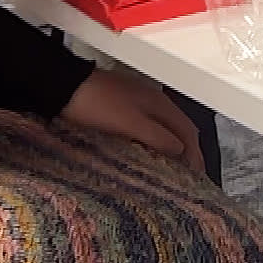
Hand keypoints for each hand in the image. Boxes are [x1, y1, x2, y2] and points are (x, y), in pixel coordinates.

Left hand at [61, 67, 206, 175]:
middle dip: (188, 150)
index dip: (195, 154)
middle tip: (188, 174)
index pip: (188, 131)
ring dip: (172, 145)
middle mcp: (153, 100)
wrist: (64, 87)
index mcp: (159, 103)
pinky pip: (150, 125)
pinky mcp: (123, 105)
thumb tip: (180, 150)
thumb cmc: (95, 104)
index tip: (197, 175)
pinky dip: (156, 140)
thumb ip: (157, 137)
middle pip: (180, 127)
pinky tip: (148, 150)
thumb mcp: (130, 124)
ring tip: (171, 166)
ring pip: (165, 126)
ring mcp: (138, 101)